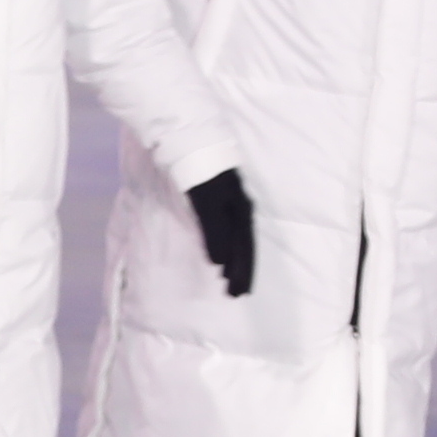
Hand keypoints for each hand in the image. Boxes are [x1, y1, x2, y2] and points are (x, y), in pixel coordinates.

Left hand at [187, 169, 255, 297]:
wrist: (191, 142)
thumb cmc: (200, 174)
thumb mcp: (207, 204)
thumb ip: (214, 233)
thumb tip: (219, 263)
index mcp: (242, 212)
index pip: (246, 248)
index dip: (244, 270)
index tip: (240, 292)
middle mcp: (241, 209)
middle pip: (245, 245)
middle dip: (242, 271)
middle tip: (237, 294)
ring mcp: (231, 204)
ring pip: (237, 239)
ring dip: (235, 261)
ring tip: (230, 280)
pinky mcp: (218, 200)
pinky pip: (228, 231)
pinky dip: (226, 246)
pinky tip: (220, 254)